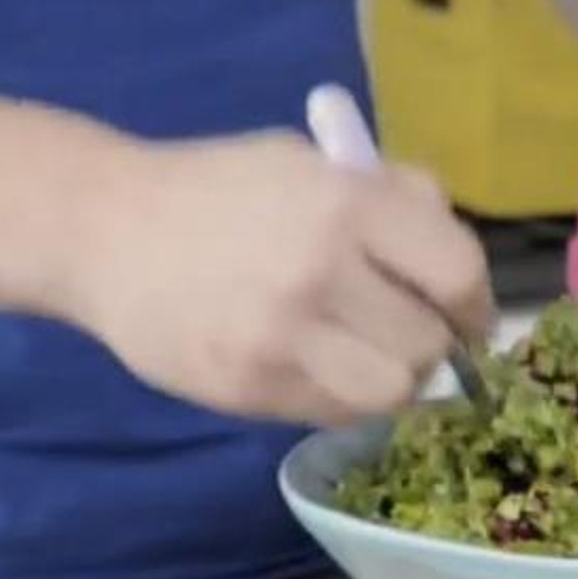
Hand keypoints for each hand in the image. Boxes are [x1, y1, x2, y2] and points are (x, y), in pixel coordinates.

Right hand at [68, 131, 493, 424]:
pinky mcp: (250, 386)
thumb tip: (461, 268)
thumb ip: (394, 200)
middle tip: (407, 335)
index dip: (475, 305)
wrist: (103, 229)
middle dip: (431, 344)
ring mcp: (282, 335)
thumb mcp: (313, 165)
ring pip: (393, 392)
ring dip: (393, 380)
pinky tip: (320, 367)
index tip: (468, 318)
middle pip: (429, 343)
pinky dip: (345, 398)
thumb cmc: (223, 192)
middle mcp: (319, 269)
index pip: (457, 273)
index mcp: (345, 203)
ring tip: (367, 356)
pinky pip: (338, 413)